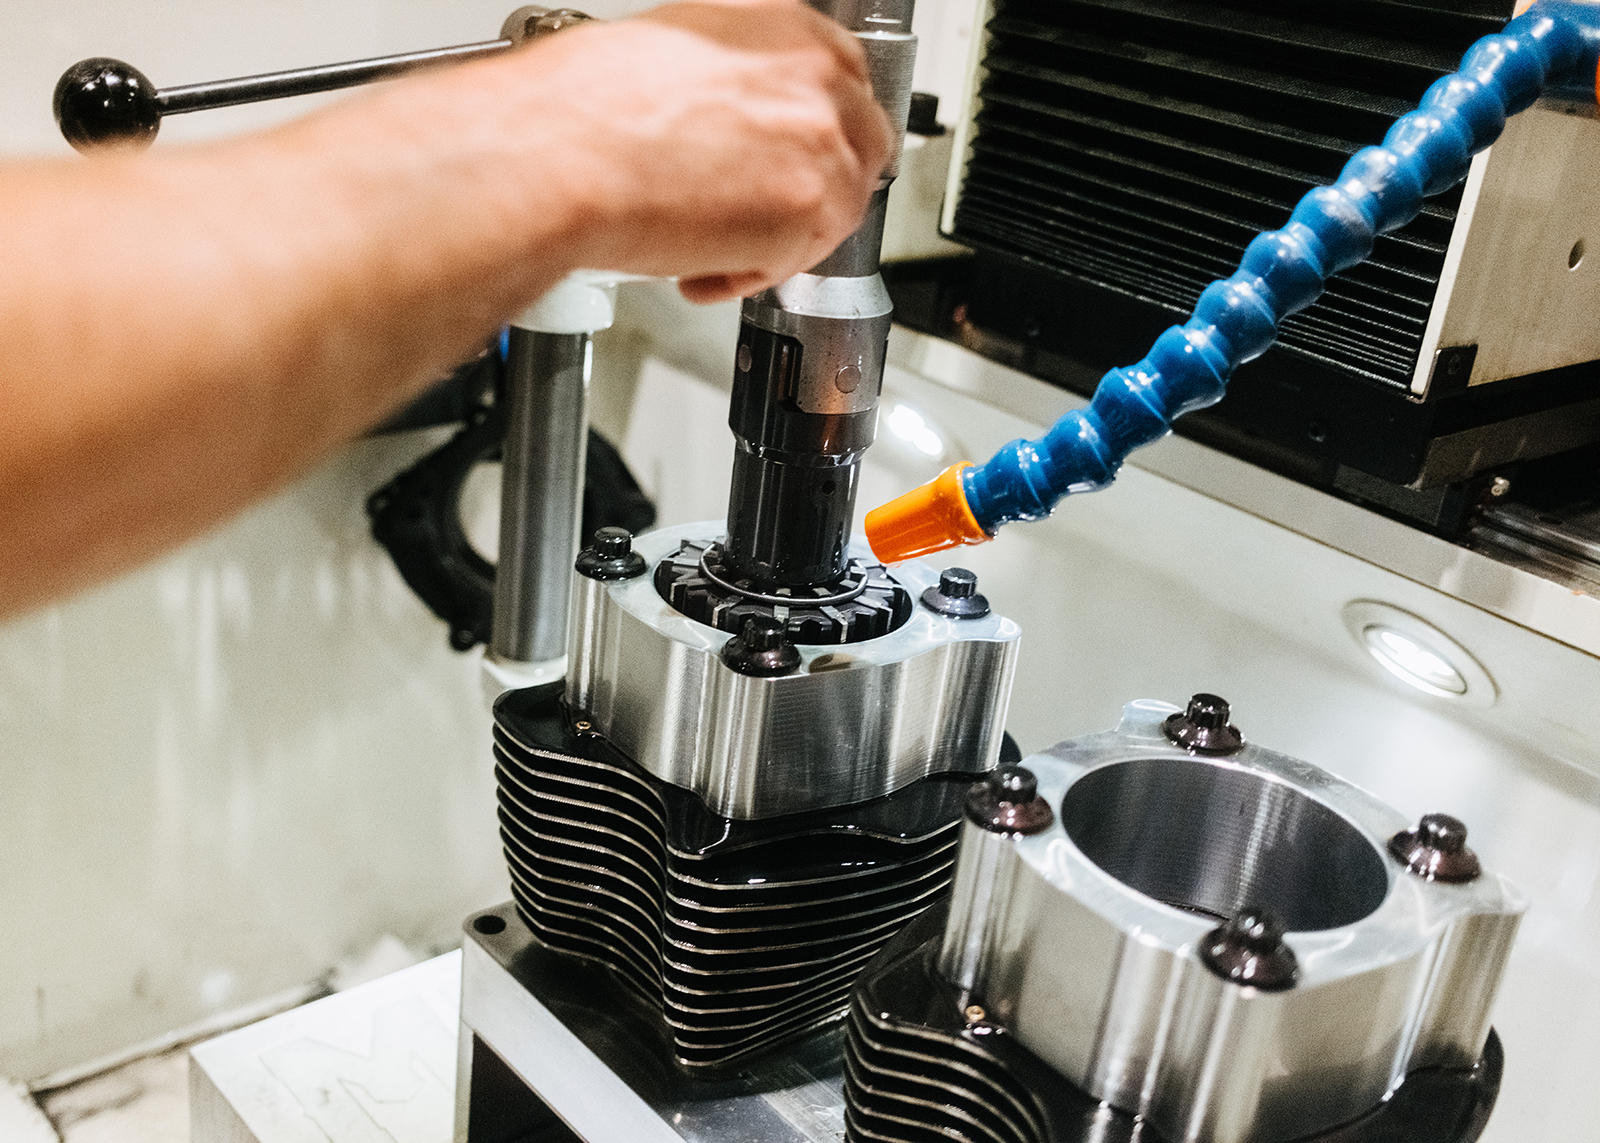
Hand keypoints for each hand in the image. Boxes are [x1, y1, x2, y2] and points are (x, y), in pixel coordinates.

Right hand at [490, 0, 894, 301]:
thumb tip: (740, 111)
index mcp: (789, 30)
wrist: (564, 152)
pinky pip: (796, 263)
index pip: (846, 84)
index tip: (795, 158)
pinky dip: (748, 276)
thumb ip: (737, 79)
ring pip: (836, 212)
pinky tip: (698, 266)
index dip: (819, 133)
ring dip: (782, 237)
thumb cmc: (591, 105)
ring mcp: (822, 145)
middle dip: (816, 189)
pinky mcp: (810, 212)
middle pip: (861, 149)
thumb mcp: (678, 50)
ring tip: (712, 245)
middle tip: (763, 214)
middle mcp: (818, 79)